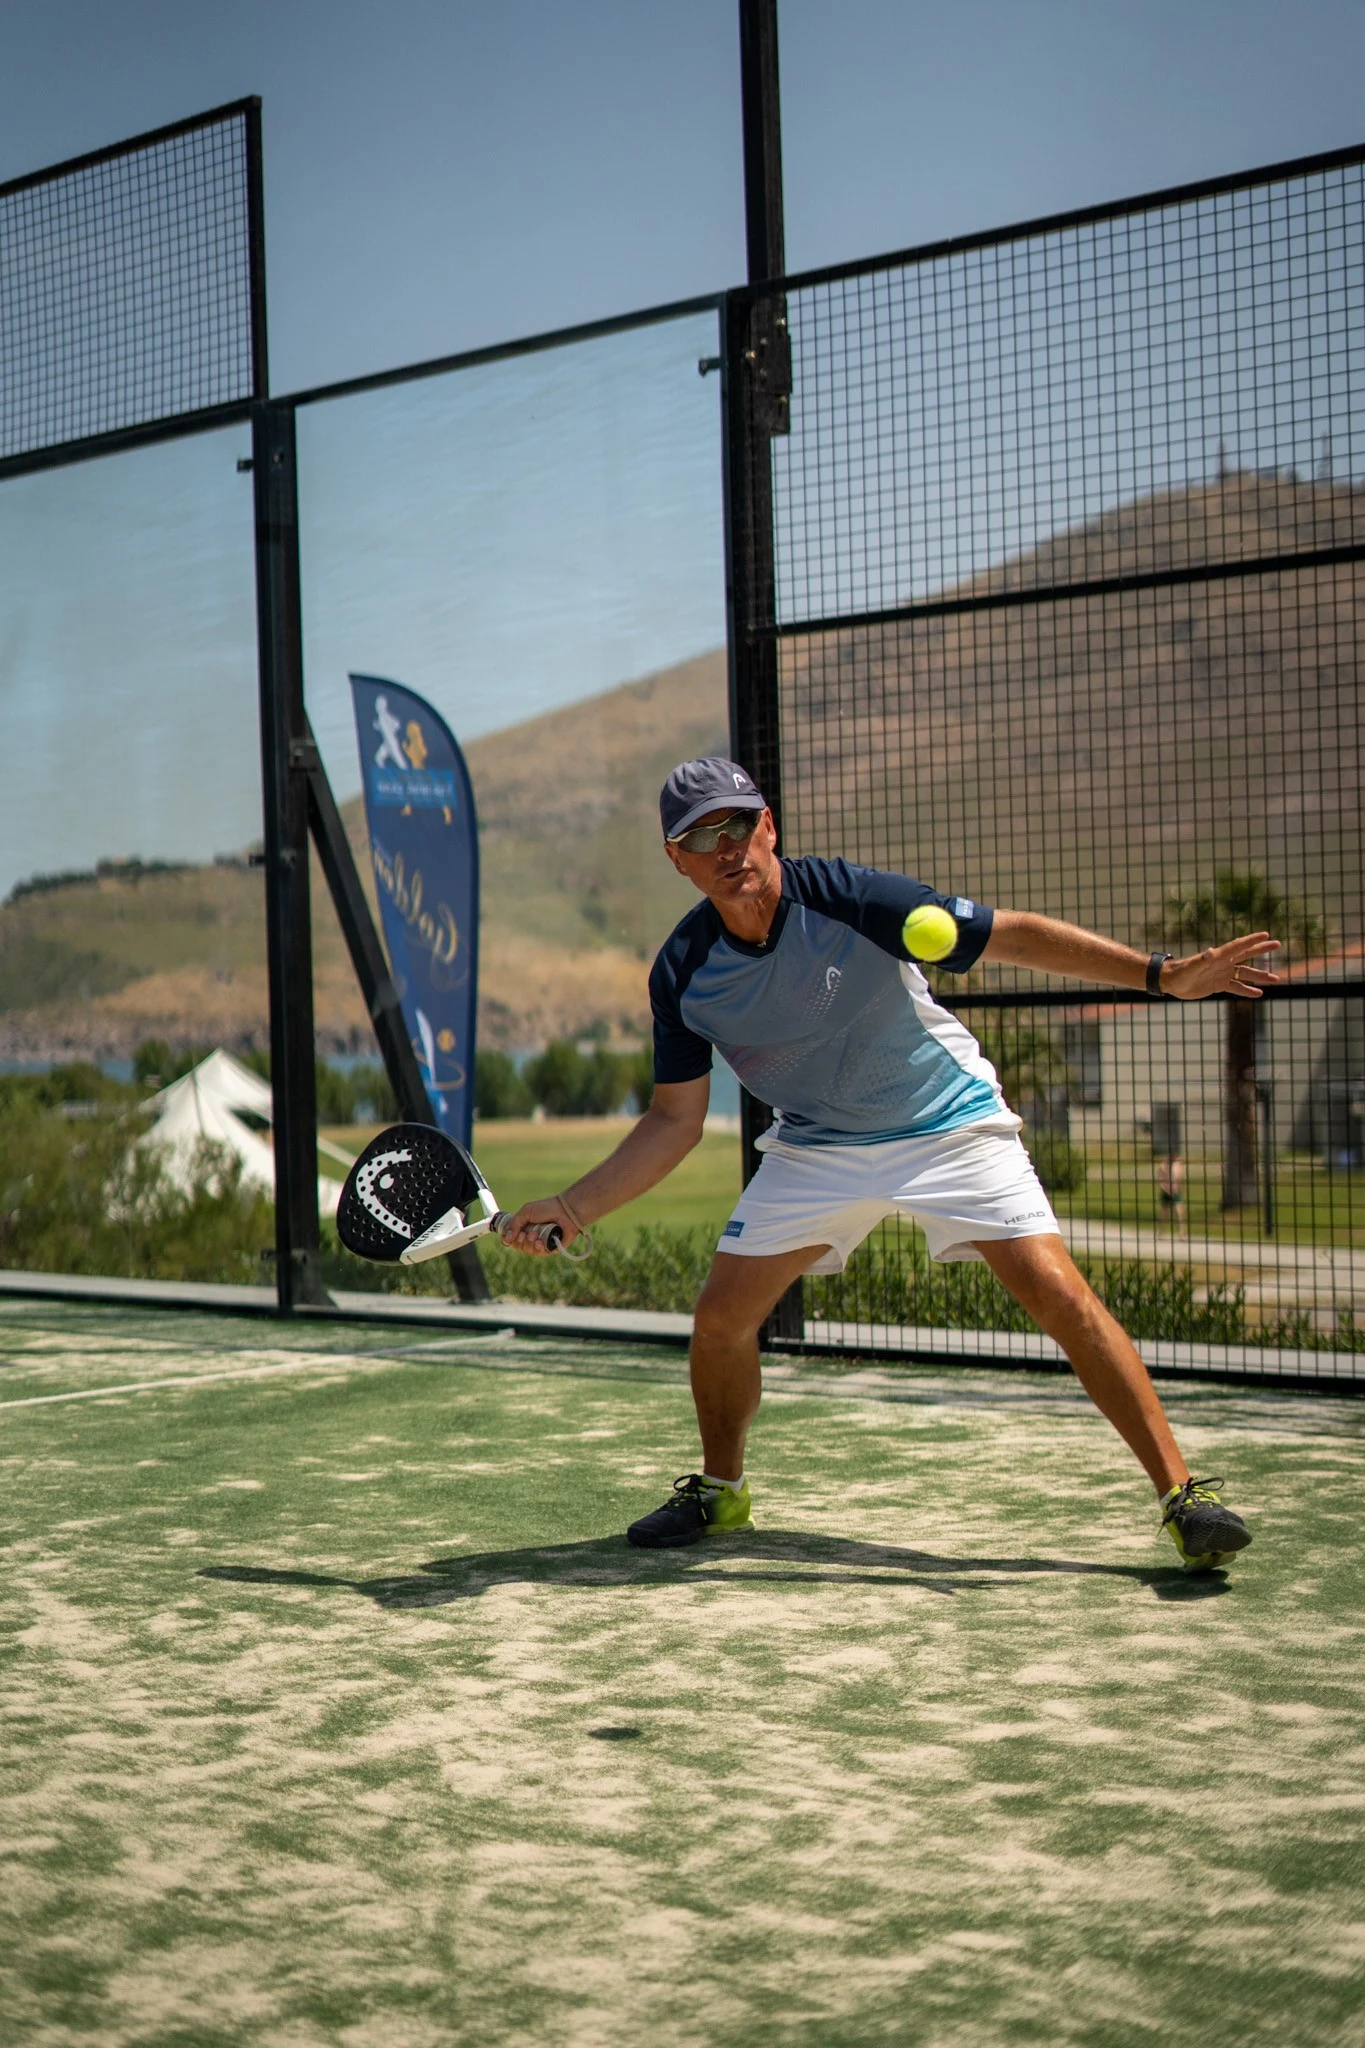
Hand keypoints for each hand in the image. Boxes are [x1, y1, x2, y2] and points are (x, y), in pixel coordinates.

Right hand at [500, 1195, 582, 1255]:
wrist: (565, 1211)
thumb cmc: (547, 1208)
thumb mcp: (526, 1212)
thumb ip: (514, 1224)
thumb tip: (506, 1240)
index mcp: (524, 1227)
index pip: (511, 1239)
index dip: (508, 1240)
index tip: (508, 1238)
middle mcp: (531, 1236)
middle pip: (518, 1247)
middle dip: (519, 1241)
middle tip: (525, 1233)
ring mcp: (541, 1243)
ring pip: (528, 1251)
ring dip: (529, 1244)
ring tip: (535, 1234)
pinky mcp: (551, 1248)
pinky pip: (540, 1254)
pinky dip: (537, 1249)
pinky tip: (539, 1243)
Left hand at [1163, 931, 1280, 999]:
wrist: (1171, 982)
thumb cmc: (1180, 972)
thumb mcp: (1192, 967)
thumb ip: (1202, 960)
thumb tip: (1210, 952)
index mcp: (1219, 956)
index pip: (1239, 946)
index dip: (1252, 940)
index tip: (1266, 935)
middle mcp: (1223, 963)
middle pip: (1246, 954)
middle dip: (1262, 950)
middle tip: (1277, 944)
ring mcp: (1222, 973)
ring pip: (1245, 973)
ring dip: (1260, 976)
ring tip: (1276, 979)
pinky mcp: (1219, 985)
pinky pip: (1237, 987)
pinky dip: (1247, 990)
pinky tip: (1259, 993)